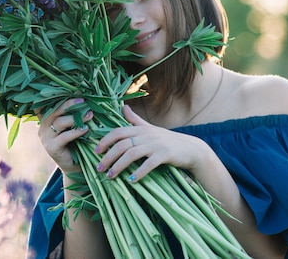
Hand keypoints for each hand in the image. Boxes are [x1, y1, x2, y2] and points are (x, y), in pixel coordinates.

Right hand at [37, 98, 91, 173]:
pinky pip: (64, 136)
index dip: (55, 96)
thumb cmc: (75, 142)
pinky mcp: (51, 148)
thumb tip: (83, 96)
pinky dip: (76, 131)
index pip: (47, 104)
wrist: (74, 166)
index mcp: (46, 119)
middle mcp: (43, 127)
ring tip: (89, 115)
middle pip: (54, 111)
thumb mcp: (72, 126)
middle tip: (83, 100)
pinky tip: (85, 128)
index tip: (70, 89)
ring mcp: (46, 138)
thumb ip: (72, 114)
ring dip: (75, 117)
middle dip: (69, 104)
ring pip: (59, 122)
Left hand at [94, 105, 208, 181]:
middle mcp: (146, 134)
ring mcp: (155, 144)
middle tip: (99, 168)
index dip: (105, 140)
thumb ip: (135, 120)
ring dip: (119, 166)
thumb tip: (123, 106)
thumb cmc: (167, 140)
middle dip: (108, 156)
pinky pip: (148, 164)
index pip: (118, 131)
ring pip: (131, 154)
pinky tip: (131, 180)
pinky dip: (139, 172)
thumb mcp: (150, 128)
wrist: (191, 149)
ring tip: (110, 176)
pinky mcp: (165, 155)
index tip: (96, 151)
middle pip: (121, 144)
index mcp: (140, 129)